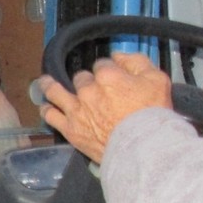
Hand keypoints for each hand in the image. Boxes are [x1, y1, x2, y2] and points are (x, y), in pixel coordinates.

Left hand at [37, 52, 171, 162]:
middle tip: (91, 88)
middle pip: (80, 78)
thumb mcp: (156, 79)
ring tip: (45, 82)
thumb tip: (117, 56)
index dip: (107, 69)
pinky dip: (47, 109)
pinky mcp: (69, 128)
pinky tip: (46, 107)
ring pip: (55, 92)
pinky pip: (50, 115)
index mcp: (107, 75)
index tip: (110, 76)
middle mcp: (87, 90)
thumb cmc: (152, 113)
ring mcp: (75, 109)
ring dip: (49, 85)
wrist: (142, 146)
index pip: (102, 64)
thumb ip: (136, 62)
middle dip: (85, 81)